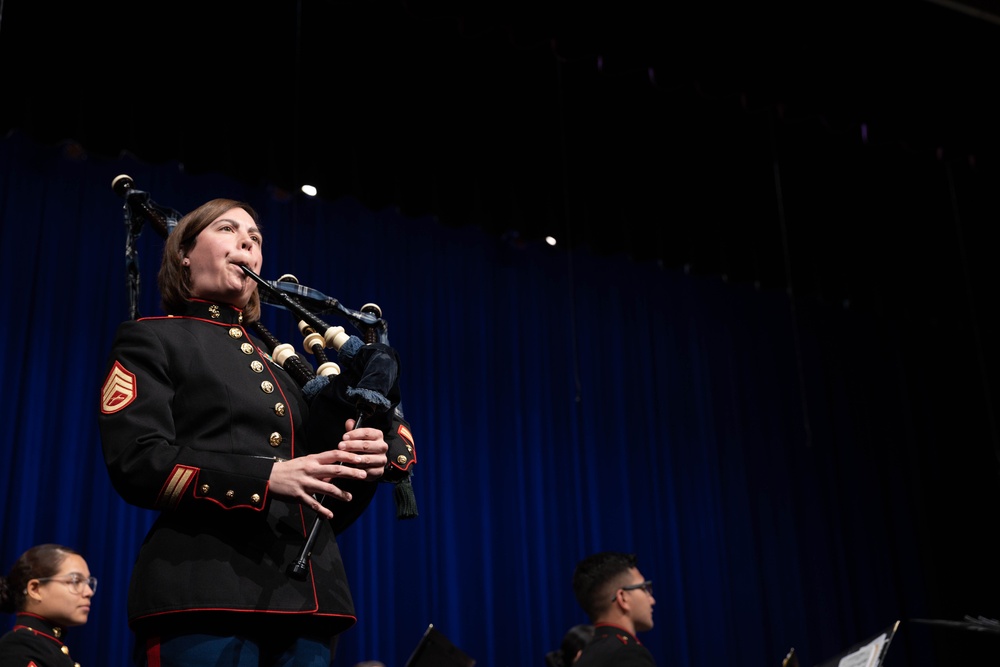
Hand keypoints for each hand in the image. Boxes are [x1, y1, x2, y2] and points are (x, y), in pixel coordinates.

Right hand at [267, 418, 387, 517]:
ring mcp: (305, 483)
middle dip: (351, 473)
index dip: (348, 456)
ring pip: (327, 488)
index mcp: (313, 460)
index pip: (334, 455)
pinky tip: (330, 514)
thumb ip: (321, 467)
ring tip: (349, 497)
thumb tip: (337, 473)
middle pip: (335, 470)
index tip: (360, 459)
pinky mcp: (298, 495)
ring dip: (340, 493)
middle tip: (363, 475)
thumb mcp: (306, 463)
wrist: (269, 477)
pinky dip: (322, 510)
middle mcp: (311, 470)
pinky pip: (313, 504)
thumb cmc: (290, 469)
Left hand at [338, 418, 388, 479]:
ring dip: (355, 458)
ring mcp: (382, 459)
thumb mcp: (357, 438)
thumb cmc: (362, 449)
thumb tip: (349, 422)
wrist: (370, 464)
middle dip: (352, 446)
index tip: (344, 437)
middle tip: (340, 446)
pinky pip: (369, 470)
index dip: (354, 434)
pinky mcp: (380, 471)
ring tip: (345, 457)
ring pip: (368, 458)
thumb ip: (353, 430)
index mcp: (378, 435)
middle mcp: (382, 446)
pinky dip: (359, 469)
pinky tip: (351, 467)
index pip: (367, 432)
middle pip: (366, 445)